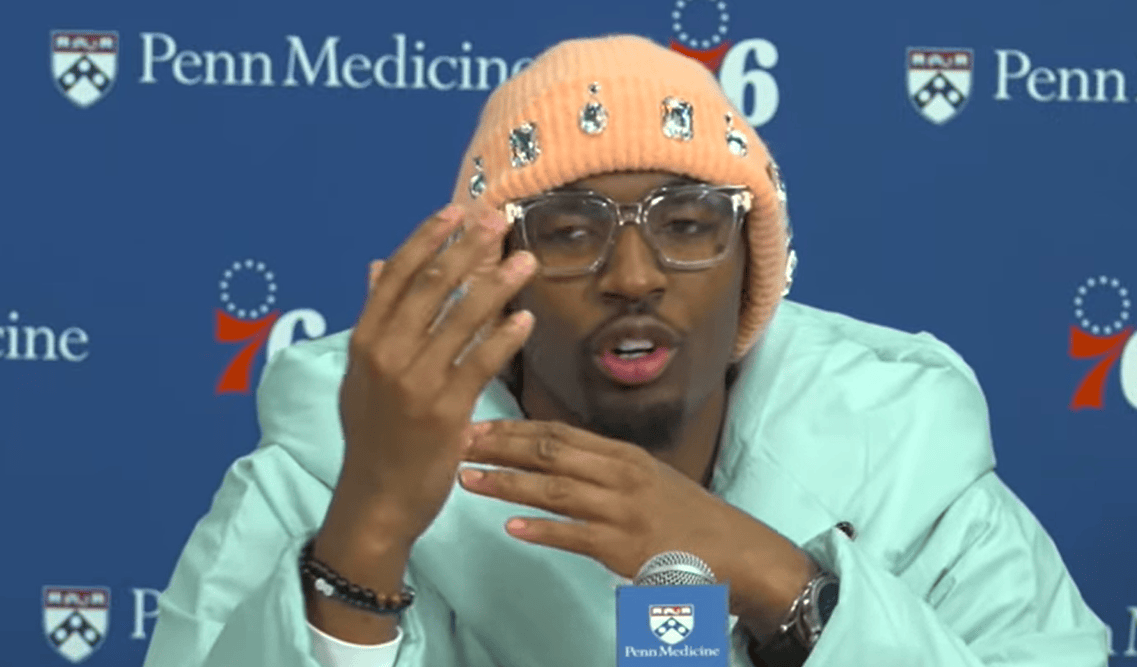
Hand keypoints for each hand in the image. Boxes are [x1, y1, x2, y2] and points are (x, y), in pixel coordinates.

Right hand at [337, 204, 537, 545]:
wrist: (377, 498)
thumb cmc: (373, 434)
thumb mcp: (361, 374)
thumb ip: (374, 318)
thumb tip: (378, 265)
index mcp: (364, 341)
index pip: (397, 276)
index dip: (428, 238)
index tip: (456, 210)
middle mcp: (385, 355)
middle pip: (432, 287)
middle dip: (467, 249)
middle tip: (498, 221)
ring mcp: (414, 382)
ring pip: (461, 320)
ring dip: (496, 286)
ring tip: (525, 261)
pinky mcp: (445, 410)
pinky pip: (480, 363)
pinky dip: (504, 337)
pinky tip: (525, 317)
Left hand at [458, 419, 815, 634]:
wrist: (736, 551)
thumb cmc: (686, 516)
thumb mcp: (646, 477)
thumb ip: (602, 467)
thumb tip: (553, 457)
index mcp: (622, 454)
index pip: (558, 432)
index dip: (514, 427)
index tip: (477, 424)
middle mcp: (620, 474)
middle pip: (550, 452)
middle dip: (500, 445)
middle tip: (458, 441)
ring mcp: (622, 510)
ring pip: (554, 490)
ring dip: (506, 483)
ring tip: (467, 479)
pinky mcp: (624, 547)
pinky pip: (575, 536)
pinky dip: (542, 531)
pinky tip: (511, 528)